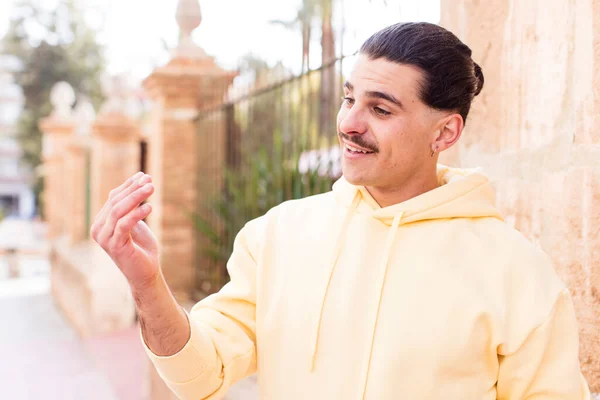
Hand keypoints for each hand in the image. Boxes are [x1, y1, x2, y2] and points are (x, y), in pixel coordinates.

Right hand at [91, 172, 158, 289]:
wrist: (145, 272)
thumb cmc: (141, 247)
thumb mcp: (136, 222)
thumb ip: (131, 206)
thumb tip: (137, 182)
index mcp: (102, 222)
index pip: (113, 198)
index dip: (128, 185)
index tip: (144, 175)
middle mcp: (99, 229)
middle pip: (115, 202)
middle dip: (133, 189)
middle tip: (149, 180)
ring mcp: (105, 238)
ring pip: (118, 211)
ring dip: (136, 197)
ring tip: (151, 188)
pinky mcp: (115, 246)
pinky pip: (124, 225)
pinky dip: (136, 214)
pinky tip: (149, 207)